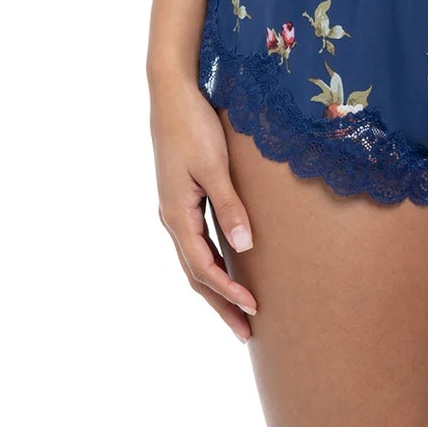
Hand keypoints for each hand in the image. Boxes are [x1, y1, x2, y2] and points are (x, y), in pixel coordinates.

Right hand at [151, 73, 258, 342]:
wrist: (172, 92)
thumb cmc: (194, 125)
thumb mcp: (214, 166)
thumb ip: (229, 206)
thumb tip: (244, 249)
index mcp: (177, 215)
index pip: (204, 268)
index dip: (229, 293)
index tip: (255, 310)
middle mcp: (173, 218)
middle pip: (197, 274)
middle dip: (221, 305)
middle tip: (247, 334)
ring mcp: (176, 209)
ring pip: (195, 260)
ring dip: (216, 288)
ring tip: (240, 311)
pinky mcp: (183, 197)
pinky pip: (197, 241)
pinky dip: (213, 263)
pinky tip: (229, 267)